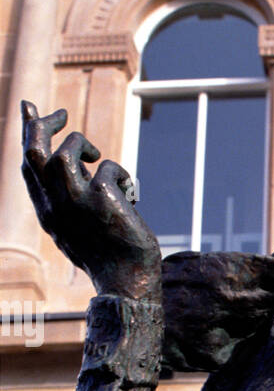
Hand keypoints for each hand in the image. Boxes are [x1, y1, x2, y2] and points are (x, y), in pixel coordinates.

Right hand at [21, 102, 161, 299]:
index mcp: (47, 212)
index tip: (29, 108)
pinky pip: (108, 167)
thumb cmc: (109, 254)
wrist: (129, 283)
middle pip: (35, 152)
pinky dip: (120, 173)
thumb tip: (78, 158)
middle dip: (44, 124)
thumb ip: (72, 192)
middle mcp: (56, 206)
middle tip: (62, 114)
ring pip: (66, 152)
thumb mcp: (80, 223)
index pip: (28, 165)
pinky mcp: (103, 199)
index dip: (27, 133)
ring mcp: (77, 202)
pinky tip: (130, 194)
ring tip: (97, 157)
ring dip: (82, 144)